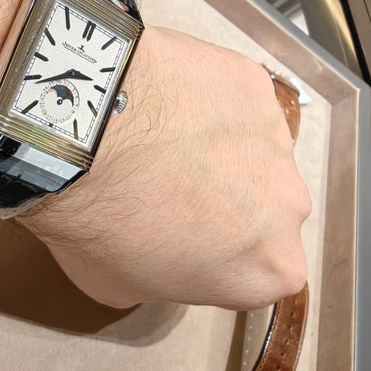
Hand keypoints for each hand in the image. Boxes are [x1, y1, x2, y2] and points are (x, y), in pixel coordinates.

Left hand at [22, 25, 310, 310]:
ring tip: (159, 137)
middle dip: (228, 200)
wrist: (81, 136)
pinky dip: (204, 99)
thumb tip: (166, 252)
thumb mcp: (122, 288)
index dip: (215, 256)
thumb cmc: (98, 223)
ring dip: (218, 147)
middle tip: (167, 185)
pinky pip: (231, 96)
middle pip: (264, 207)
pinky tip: (162, 99)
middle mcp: (289, 204)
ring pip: (252, 147)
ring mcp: (275, 134)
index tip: (177, 241)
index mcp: (271, 270)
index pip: (256, 271)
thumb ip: (168, 277)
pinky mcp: (251, 82)